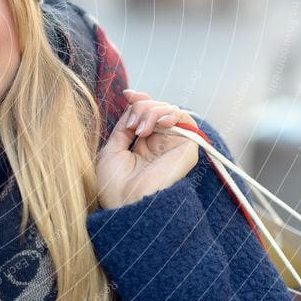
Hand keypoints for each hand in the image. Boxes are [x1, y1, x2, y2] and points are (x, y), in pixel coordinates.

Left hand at [95, 89, 198, 208]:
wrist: (125, 205)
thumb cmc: (115, 185)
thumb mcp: (112, 149)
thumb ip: (124, 126)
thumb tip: (131, 103)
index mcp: (144, 145)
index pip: (148, 113)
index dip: (140, 99)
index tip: (127, 94)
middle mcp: (160, 144)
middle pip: (158, 107)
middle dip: (142, 107)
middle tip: (131, 125)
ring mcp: (174, 146)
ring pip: (170, 110)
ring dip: (152, 111)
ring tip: (139, 130)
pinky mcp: (187, 149)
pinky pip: (185, 120)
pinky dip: (171, 113)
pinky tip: (158, 124)